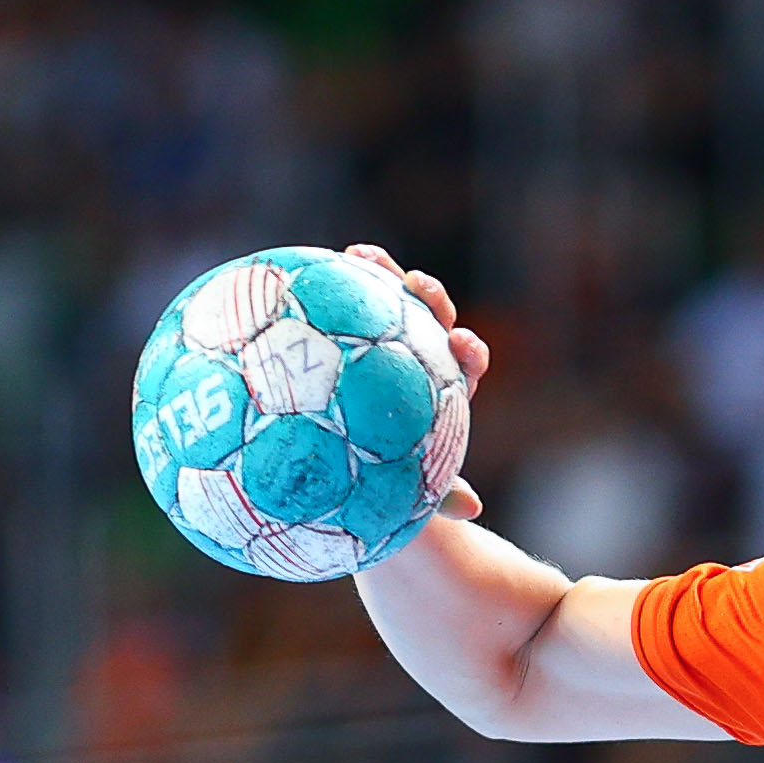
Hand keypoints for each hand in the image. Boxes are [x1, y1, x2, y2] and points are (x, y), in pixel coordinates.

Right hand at [344, 243, 491, 522]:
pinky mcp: (343, 334)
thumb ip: (437, 497)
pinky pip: (335, 307)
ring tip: (361, 255)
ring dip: (379, 274)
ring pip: (386, 301)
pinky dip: (322, 290)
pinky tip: (291, 278)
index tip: (463, 343)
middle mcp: (415, 361)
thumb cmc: (384, 487)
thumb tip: (472, 507)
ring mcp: (379, 343)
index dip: (468, 351)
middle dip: (429, 297)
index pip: (464, 364)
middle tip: (417, 285)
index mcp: (439, 392)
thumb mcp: (411, 496)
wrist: (347, 476)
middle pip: (433, 320)